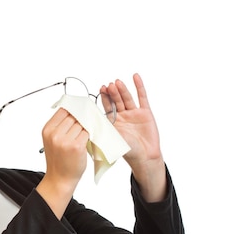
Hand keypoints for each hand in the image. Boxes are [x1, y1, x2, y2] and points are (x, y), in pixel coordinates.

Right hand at [36, 108, 88, 217]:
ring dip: (85, 129)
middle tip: (83, 126)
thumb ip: (59, 126)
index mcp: (47, 130)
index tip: (78, 113)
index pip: (63, 110)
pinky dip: (88, 137)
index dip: (73, 111)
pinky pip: (87, 133)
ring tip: (82, 137)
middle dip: (80, 120)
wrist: (60, 178)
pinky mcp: (76, 146)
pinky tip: (85, 142)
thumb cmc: (58, 159)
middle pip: (74, 116)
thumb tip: (76, 111)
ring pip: (82, 124)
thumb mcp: (52, 140)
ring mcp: (65, 140)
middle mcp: (55, 134)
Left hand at [101, 73, 166, 200]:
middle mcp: (123, 116)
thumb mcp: (112, 138)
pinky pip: (142, 97)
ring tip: (117, 82)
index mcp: (113, 123)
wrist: (144, 157)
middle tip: (108, 86)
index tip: (100, 89)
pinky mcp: (145, 113)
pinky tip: (135, 77)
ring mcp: (134, 113)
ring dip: (122, 90)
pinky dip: (139, 87)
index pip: (107, 107)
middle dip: (112, 93)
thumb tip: (87, 122)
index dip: (104, 98)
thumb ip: (103, 128)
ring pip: (127, 98)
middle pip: (116, 101)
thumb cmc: (127, 151)